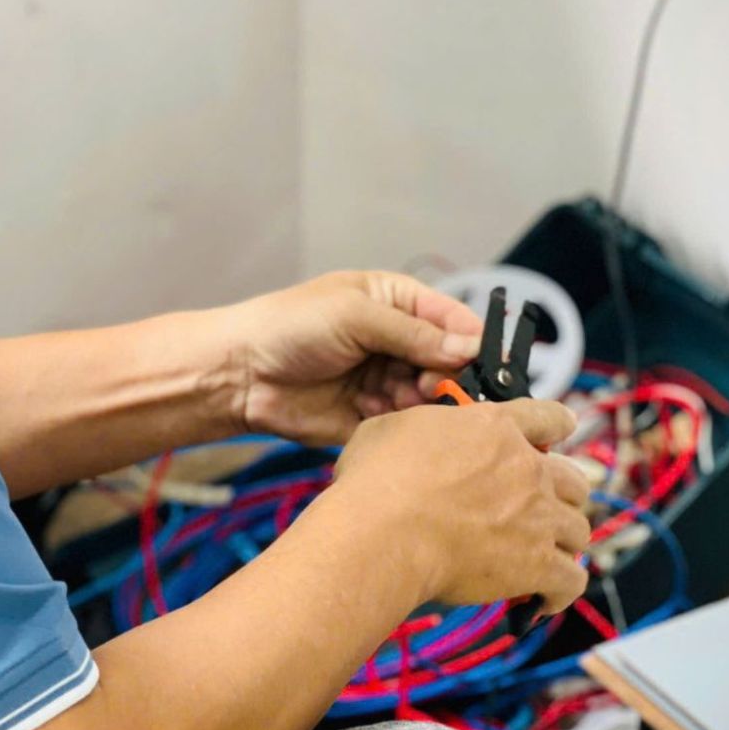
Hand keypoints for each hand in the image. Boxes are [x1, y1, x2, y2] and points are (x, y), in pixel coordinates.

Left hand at [226, 270, 484, 446]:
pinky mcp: (371, 418)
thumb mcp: (356, 315)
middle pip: (449, 364)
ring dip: (422, 401)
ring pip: (430, 398)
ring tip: (398, 399)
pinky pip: (404, 426)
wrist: (241, 373)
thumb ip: (414, 333)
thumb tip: (471, 347)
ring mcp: (385, 381)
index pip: (453, 320)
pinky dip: (399, 423)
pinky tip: (375, 413)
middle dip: (446, 376)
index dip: (473, 340)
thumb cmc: (291, 326)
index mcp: (398, 304)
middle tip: (429, 385)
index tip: (488, 361)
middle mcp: (397, 343)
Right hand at [333, 398, 590, 614]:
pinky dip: (561, 591)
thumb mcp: (388, 429)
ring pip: (578, 530)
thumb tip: (413, 441)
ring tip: (545, 557)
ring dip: (564, 543)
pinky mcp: (538, 564)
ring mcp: (538, 517)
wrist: (383, 535)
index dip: (557, 425)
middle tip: (543, 510)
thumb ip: (418, 429)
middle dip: (564, 495)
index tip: (560, 432)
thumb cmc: (375, 481)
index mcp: (495, 428)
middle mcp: (526, 468)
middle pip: (574, 480)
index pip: (548, 417)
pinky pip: (572, 580)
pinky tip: (545, 598)